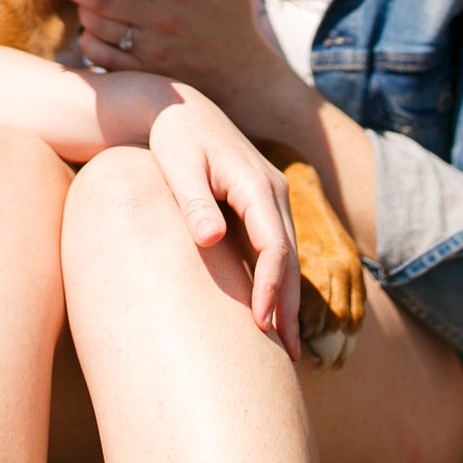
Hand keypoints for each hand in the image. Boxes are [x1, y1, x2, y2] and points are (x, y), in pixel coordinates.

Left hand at [48, 0, 300, 135]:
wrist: (248, 83)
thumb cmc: (238, 27)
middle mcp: (161, 20)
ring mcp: (151, 51)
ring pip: (99, 28)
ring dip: (81, 12)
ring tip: (76, 1)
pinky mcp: (146, 75)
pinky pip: (104, 59)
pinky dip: (89, 45)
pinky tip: (88, 34)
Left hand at [145, 88, 303, 360]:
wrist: (179, 108)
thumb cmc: (173, 136)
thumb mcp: (177, 164)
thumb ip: (193, 201)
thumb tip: (209, 240)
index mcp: (255, 183)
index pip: (274, 244)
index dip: (270, 285)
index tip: (260, 322)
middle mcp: (273, 190)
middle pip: (289, 256)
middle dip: (288, 305)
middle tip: (284, 354)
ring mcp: (272, 197)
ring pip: (288, 254)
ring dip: (288, 299)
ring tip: (286, 347)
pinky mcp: (263, 205)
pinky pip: (277, 247)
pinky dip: (278, 281)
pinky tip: (273, 311)